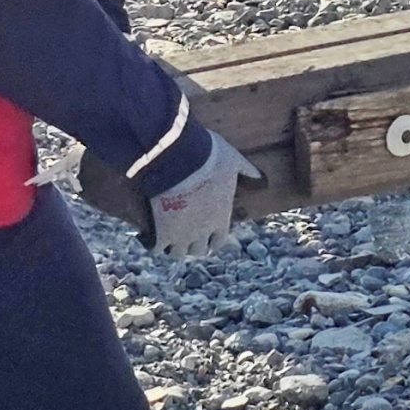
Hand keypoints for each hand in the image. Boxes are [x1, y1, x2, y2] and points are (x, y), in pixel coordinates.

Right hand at [149, 130, 257, 258]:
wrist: (176, 158)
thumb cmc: (207, 156)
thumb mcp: (233, 159)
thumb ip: (247, 171)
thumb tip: (263, 179)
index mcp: (220, 219)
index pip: (218, 240)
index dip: (211, 236)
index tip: (204, 230)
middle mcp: (202, 233)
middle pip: (197, 250)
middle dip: (192, 242)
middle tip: (182, 231)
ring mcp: (180, 236)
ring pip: (176, 253)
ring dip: (172, 245)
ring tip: (164, 234)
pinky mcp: (159, 235)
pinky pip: (155, 248)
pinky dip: (151, 242)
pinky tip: (146, 233)